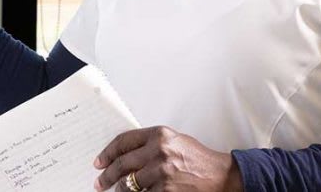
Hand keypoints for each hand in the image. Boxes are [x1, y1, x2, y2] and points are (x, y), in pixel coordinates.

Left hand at [92, 126, 242, 191]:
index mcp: (159, 134)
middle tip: (100, 182)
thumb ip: (152, 144)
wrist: (220, 175)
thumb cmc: (199, 159)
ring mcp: (161, 171)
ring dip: (119, 190)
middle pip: (122, 163)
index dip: (108, 152)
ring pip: (128, 183)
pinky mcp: (165, 189)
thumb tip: (127, 154)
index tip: (99, 161)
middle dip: (107, 175)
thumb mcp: (175, 142)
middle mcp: (158, 150)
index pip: (124, 141)